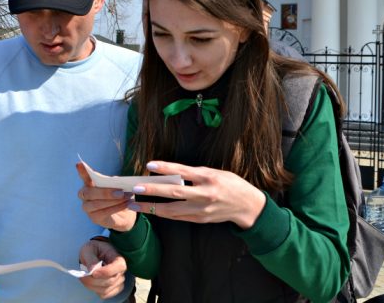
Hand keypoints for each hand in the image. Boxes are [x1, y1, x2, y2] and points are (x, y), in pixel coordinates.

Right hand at [76, 162, 136, 231]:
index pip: (85, 177)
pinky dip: (117, 207)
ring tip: (127, 197)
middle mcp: (85, 195)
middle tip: (121, 192)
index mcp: (89, 184)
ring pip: (96, 204)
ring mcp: (88, 208)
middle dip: (105, 192)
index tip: (79, 164)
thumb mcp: (118, 186)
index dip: (82, 172)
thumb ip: (115, 183)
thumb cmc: (118, 195)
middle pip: (89, 193)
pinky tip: (127, 204)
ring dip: (114, 200)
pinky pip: (104, 212)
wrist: (123, 214)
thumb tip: (117, 182)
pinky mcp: (94, 218)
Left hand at [79, 239, 126, 299]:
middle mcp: (121, 271)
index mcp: (118, 258)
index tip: (94, 273)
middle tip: (82, 276)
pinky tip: (90, 283)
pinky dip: (95, 290)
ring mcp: (119, 281)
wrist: (94, 255)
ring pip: (106, 289)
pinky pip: (104, 294)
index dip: (107, 272)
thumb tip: (92, 270)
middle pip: (110, 281)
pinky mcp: (113, 289)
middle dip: (94, 280)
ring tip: (84, 278)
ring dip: (92, 286)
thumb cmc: (93, 250)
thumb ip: (90, 258)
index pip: (119, 267)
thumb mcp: (89, 249)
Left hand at [129, 161, 265, 228]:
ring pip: (173, 210)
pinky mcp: (200, 219)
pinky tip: (151, 210)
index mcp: (209, 178)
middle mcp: (205, 194)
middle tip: (136, 188)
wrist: (248, 206)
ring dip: (152, 207)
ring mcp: (202, 209)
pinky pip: (178, 216)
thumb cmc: (231, 184)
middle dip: (154, 190)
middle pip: (175, 192)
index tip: (150, 165)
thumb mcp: (215, 172)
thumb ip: (195, 173)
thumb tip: (171, 172)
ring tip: (135, 204)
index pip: (183, 171)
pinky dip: (163, 213)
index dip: (166, 167)